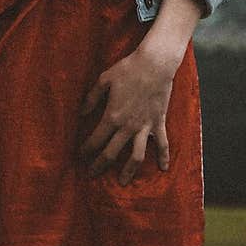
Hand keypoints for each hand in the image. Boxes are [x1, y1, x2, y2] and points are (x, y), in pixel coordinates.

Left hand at [79, 46, 177, 184]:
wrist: (155, 63)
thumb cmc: (128, 68)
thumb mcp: (104, 79)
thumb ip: (91, 98)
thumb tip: (81, 113)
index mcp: (112, 116)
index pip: (95, 140)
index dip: (86, 150)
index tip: (80, 155)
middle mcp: (128, 127)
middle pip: (111, 153)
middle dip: (99, 165)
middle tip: (91, 174)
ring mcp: (145, 127)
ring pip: (136, 156)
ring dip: (128, 171)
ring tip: (122, 182)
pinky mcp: (158, 123)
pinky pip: (162, 144)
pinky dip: (164, 157)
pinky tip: (164, 169)